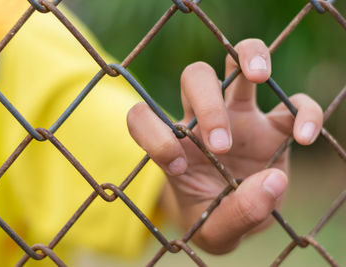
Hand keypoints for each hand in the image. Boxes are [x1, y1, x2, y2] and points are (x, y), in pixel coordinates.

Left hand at [126, 39, 322, 253]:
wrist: (236, 218)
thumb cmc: (212, 217)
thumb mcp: (214, 230)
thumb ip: (234, 215)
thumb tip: (272, 183)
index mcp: (177, 144)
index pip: (144, 116)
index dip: (154, 134)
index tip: (178, 167)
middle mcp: (204, 122)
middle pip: (195, 76)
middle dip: (206, 103)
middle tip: (221, 146)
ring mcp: (240, 118)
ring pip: (235, 62)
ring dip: (246, 58)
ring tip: (258, 75)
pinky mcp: (274, 126)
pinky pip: (293, 103)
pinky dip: (302, 111)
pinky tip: (304, 137)